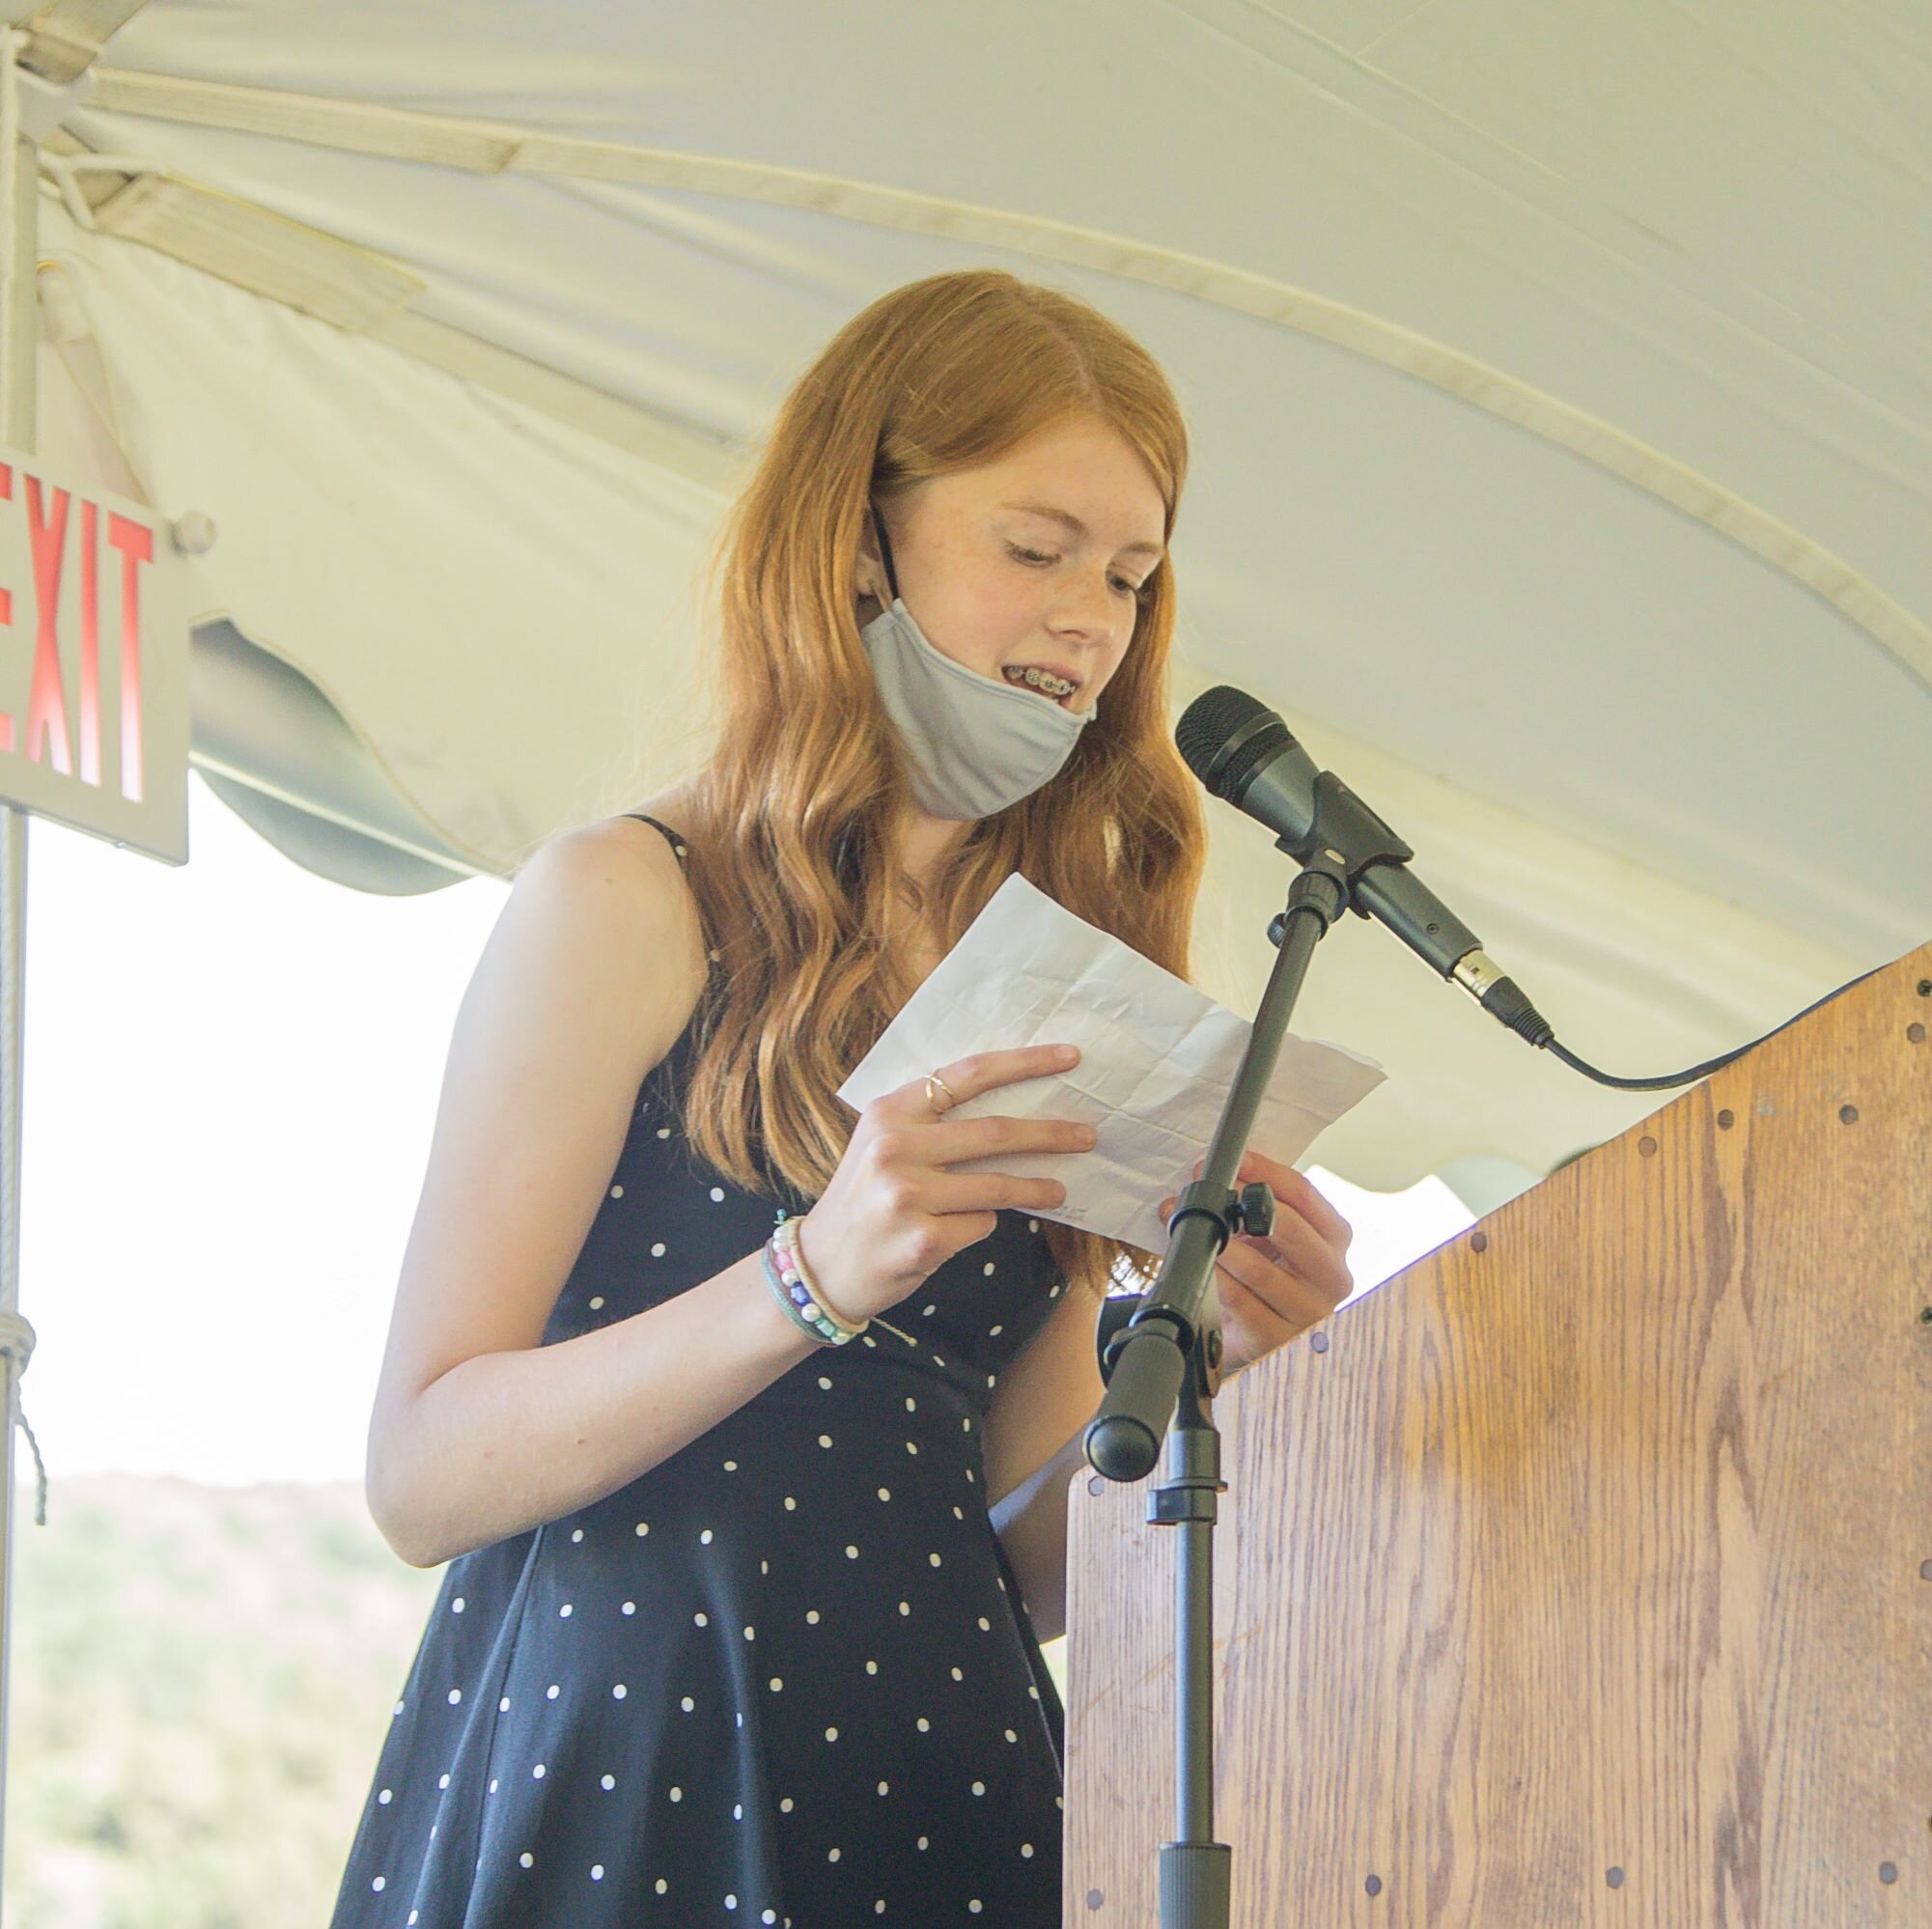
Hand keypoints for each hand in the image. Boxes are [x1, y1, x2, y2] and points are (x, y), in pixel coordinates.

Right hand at [798, 1044, 1095, 1322]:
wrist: (822, 1266)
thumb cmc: (864, 1199)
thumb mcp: (882, 1145)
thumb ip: (931, 1123)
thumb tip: (1013, 1106)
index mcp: (889, 1112)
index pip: (967, 1075)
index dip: (1024, 1063)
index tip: (1069, 1057)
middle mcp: (895, 1148)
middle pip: (994, 1131)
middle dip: (1050, 1133)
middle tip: (1088, 1135)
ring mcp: (907, 1195)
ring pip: (997, 1185)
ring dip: (1038, 1186)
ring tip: (1060, 1188)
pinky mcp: (924, 1240)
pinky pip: (981, 1225)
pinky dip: (985, 1225)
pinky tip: (965, 1230)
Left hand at [1158, 1151, 1352, 1375]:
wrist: (1255, 1335)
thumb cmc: (1265, 1277)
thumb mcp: (1270, 1236)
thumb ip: (1253, 1203)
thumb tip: (1209, 1172)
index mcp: (1334, 1239)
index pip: (1304, 1194)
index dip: (1265, 1172)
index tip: (1233, 1161)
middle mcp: (1331, 1275)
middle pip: (1288, 1226)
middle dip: (1240, 1203)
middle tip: (1207, 1193)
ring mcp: (1306, 1311)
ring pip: (1258, 1267)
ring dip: (1218, 1242)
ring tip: (1195, 1228)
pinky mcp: (1275, 1338)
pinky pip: (1237, 1299)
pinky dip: (1213, 1277)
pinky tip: (1199, 1265)